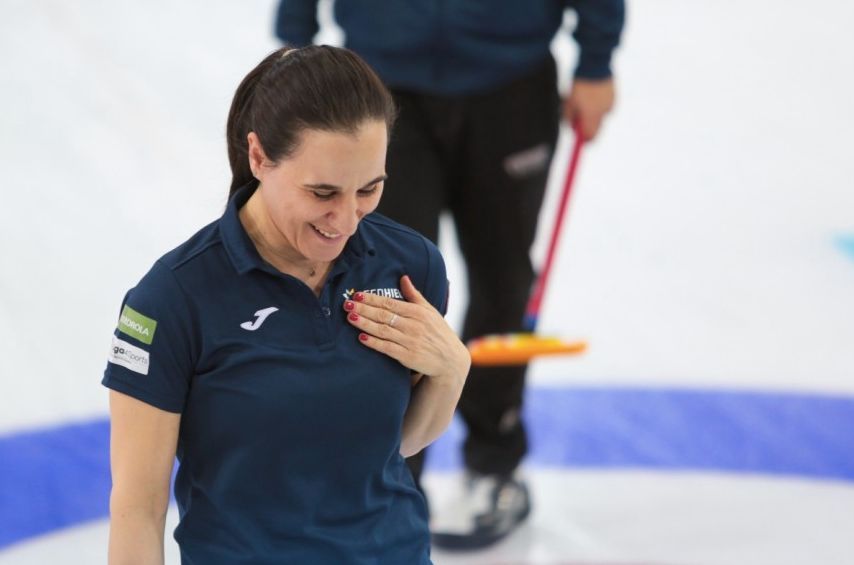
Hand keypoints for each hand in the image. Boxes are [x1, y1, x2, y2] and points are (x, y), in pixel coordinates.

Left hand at [343, 275, 470, 384]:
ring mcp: (410, 341)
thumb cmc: (438, 332)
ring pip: (383, 330)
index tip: (357, 295)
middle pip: (383, 315)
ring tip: (350, 318)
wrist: (450, 359)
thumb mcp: (430, 311)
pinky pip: (387, 348)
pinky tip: (362, 337)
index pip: (390, 303)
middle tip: (346, 304)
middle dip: (364, 309)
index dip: (372, 299)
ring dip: (365, 324)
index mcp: (418, 312)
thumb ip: (414, 295)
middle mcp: (414, 325)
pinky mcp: (408, 356)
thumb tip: (403, 277)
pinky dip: (374, 342)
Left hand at [563, 77, 615, 140]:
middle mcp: (603, 112)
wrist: (595, 64)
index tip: (580, 140)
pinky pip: (606, 106)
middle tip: (580, 122)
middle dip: (589, 128)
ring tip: (586, 101)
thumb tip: (572, 128)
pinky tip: (594, 94)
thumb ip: (569, 118)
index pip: (590, 137)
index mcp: (591, 115)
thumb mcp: (568, 102)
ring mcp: (610, 104)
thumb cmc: (579, 84)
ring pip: (601, 117)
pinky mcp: (614, 97)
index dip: (585, 140)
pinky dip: (600, 105)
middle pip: (598, 130)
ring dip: (594, 114)